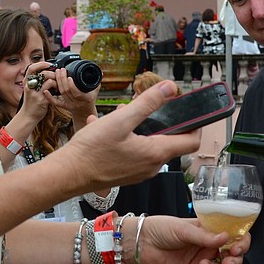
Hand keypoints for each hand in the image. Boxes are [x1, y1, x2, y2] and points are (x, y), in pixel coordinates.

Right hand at [18, 61, 52, 122]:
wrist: (28, 115)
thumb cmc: (31, 101)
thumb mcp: (29, 89)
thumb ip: (35, 81)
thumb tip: (46, 70)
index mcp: (26, 82)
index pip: (32, 68)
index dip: (41, 64)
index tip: (48, 64)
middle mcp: (30, 87)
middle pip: (43, 73)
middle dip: (52, 73)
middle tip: (56, 77)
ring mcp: (35, 93)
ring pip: (49, 81)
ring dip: (56, 82)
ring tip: (56, 85)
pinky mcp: (42, 100)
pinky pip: (52, 91)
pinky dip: (56, 90)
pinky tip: (57, 92)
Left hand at [44, 68, 98, 125]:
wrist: (85, 112)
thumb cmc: (90, 99)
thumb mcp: (95, 91)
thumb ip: (97, 82)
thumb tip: (101, 72)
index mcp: (85, 99)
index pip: (76, 92)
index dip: (72, 85)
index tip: (70, 76)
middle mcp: (76, 102)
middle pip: (66, 91)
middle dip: (62, 79)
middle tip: (61, 70)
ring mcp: (69, 104)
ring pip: (61, 93)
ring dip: (57, 82)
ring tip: (57, 72)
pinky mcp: (63, 106)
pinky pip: (55, 103)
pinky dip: (49, 97)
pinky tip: (45, 91)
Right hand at [56, 80, 200, 190]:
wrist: (68, 175)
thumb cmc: (92, 151)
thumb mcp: (121, 119)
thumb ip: (147, 103)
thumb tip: (169, 88)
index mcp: (156, 153)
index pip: (191, 141)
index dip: (196, 124)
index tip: (191, 110)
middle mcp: (152, 166)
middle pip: (170, 140)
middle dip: (159, 120)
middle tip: (145, 106)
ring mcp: (139, 172)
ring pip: (149, 144)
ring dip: (139, 127)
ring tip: (120, 115)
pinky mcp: (127, 173)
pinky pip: (135, 151)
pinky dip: (127, 138)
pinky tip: (106, 129)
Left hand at [132, 215, 248, 263]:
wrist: (142, 242)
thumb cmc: (162, 228)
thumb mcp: (184, 228)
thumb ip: (205, 236)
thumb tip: (226, 237)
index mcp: (210, 232)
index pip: (234, 237)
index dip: (241, 243)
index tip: (237, 248)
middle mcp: (208, 247)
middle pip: (231, 258)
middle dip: (234, 261)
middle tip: (227, 261)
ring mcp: (201, 262)